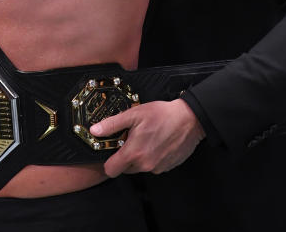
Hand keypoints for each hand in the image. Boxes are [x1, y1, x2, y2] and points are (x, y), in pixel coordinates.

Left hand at [89, 99, 204, 176]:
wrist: (190, 119)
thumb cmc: (163, 115)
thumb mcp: (134, 114)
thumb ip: (112, 124)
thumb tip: (95, 130)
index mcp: (134, 153)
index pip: (111, 170)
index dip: (107, 162)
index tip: (110, 152)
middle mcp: (145, 164)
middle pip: (125, 169)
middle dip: (125, 157)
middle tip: (130, 140)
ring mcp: (157, 167)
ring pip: (140, 167)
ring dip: (139, 157)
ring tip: (146, 139)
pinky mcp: (167, 167)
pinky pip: (153, 166)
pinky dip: (152, 157)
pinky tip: (156, 143)